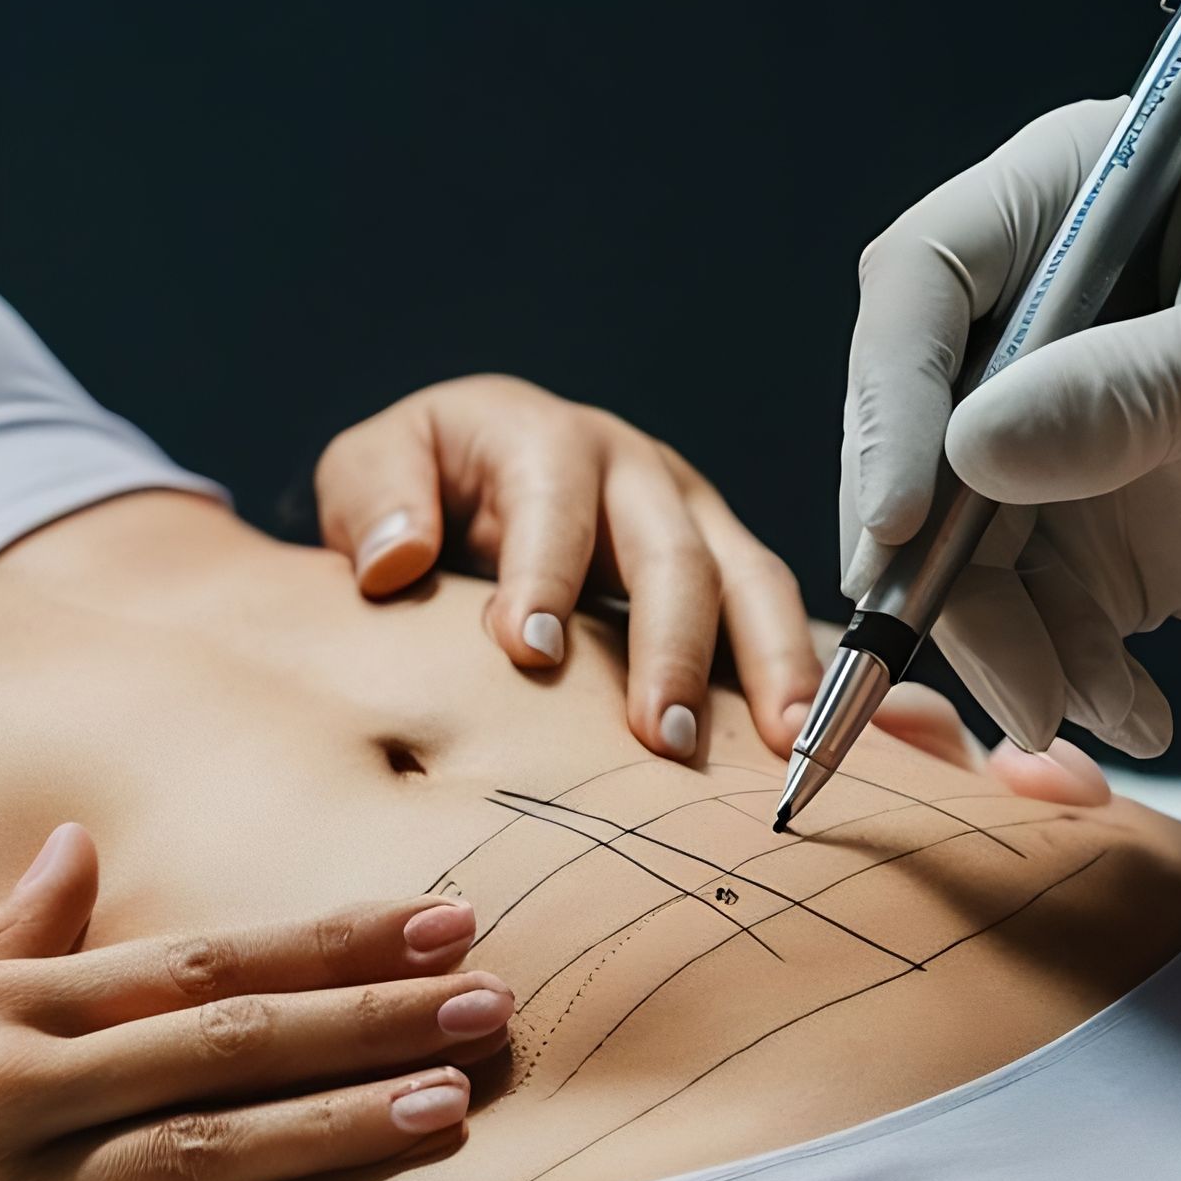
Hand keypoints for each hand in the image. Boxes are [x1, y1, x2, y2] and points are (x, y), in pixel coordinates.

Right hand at [0, 823, 512, 1180]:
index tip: (435, 921)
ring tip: (452, 1110)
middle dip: (367, 1020)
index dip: (324, 943)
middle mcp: (14, 1087)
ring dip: (333, 1129)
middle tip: (494, 1002)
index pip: (197, 962)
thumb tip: (76, 850)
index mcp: (0, 1007)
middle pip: (225, 1043)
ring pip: (199, 1154)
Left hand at [316, 374, 826, 760]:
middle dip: (670, 644)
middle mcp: (633, 470)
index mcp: (543, 437)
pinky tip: (808, 741)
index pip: (552, 500)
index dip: (545, 572)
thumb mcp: (372, 466)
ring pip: (749, 580)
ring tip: (783, 743)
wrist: (469, 475)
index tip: (528, 653)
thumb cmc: (418, 483)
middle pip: (671, 549)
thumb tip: (393, 562)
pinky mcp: (724, 565)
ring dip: (769, 661)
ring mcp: (692, 515)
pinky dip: (798, 673)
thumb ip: (373, 500)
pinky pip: (775, 616)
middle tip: (661, 738)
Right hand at [841, 91, 1180, 753]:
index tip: (898, 527)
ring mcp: (1082, 429)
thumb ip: (1139, 390)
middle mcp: (1052, 317)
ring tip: (1078, 712)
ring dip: (1006, 641)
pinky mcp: (1124, 529)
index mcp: (1077, 203)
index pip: (922, 286)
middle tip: (994, 665)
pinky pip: (1048, 612)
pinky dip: (1071, 671)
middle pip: (918, 436)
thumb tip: (967, 456)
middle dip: (934, 562)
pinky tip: (1138, 714)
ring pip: (970, 546)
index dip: (889, 404)